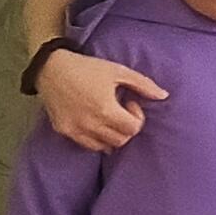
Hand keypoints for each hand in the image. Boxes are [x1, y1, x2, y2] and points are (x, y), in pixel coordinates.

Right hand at [37, 51, 163, 152]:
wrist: (51, 68)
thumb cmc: (87, 68)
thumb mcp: (119, 71)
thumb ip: (143, 84)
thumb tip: (164, 96)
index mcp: (105, 109)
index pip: (132, 129)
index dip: (137, 117)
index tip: (130, 103)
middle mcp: (89, 123)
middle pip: (120, 141)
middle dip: (126, 128)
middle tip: (121, 111)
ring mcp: (75, 130)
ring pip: (104, 146)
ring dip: (112, 135)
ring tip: (108, 116)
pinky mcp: (64, 131)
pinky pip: (87, 145)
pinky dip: (97, 139)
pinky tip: (97, 122)